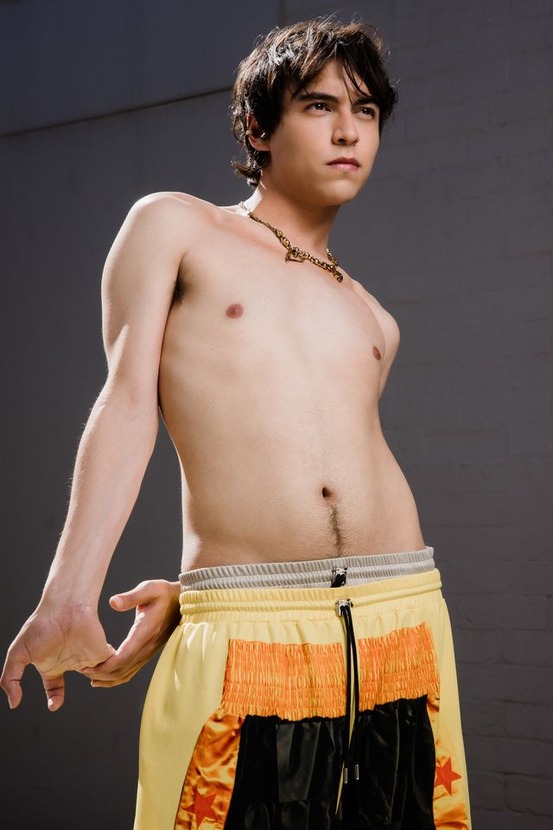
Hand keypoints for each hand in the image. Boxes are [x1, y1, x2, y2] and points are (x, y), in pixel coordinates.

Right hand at [1, 604, 115, 710]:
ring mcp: (86, 656)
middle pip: (76, 684)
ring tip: (86, 680)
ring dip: (93, 684)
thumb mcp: (18, 654)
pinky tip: (93, 673)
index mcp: (51, 663)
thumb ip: (10, 679)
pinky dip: (105, 676)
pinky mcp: (102, 651)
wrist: (64, 607)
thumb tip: (14, 703)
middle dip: (77, 692)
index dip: (54, 698)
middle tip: (76, 694)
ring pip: (96, 679)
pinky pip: (109, 669)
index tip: (54, 705)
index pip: (54, 686)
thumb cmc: (41, 625)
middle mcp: (69, 660)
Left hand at [80, 579, 180, 687]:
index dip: (105, 666)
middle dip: (101, 674)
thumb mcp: (149, 588)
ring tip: (90, 677)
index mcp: (145, 633)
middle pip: (122, 670)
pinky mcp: (148, 652)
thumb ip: (131, 596)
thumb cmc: (164, 593)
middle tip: (81, 670)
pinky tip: (105, 677)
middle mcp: (147, 646)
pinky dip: (117, 677)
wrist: (182, 600)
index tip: (88, 666)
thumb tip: (113, 602)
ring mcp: (149, 651)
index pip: (123, 657)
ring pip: (127, 674)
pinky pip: (132, 670)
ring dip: (108, 679)